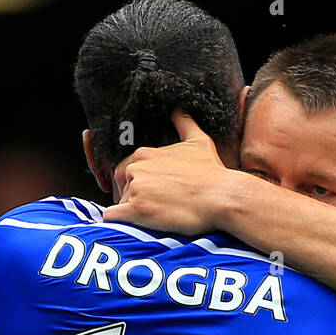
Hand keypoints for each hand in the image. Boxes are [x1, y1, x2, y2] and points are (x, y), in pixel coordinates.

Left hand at [103, 111, 233, 234]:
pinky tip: (133, 224)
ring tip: (155, 217)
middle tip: (151, 206)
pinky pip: (113, 216)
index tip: (149, 192)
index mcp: (146, 153)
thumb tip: (178, 110)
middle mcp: (137, 167)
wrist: (222, 197)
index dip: (135, 181)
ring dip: (131, 211)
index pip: (127, 168)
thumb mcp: (199, 142)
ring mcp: (136, 188)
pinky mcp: (137, 209)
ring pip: (121, 202)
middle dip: (131, 195)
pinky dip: (119, 221)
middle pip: (122, 185)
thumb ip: (184, 123)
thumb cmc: (212, 173)